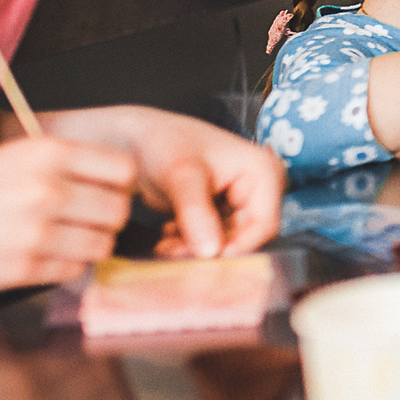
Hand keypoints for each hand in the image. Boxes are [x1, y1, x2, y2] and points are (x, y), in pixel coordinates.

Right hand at [0, 138, 139, 291]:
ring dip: (88, 247)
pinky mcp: (21, 270)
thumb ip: (59, 167)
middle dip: (107, 220)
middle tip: (84, 222)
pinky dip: (63, 268)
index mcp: (45, 153)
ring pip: (101, 246)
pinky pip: (72, 272)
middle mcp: (46, 189)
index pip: (123, 170)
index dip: (118, 185)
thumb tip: (109, 186)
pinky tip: (39, 258)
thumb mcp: (9, 156)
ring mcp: (35, 233)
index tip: (103, 192)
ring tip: (60, 242)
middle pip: (119, 212)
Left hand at [38, 106, 282, 257]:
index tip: (204, 260)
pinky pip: (213, 240)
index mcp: (264, 171)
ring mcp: (239, 202)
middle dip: (212, 250)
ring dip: (197, 250)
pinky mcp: (221, 213)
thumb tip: (212, 253)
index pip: (264, 224)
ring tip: (165, 245)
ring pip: (227, 242)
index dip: (239, 247)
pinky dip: (191, 244)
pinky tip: (167, 238)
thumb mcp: (180, 175)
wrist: (135, 139)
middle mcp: (259, 189)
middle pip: (246, 236)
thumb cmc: (162, 143)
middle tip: (174, 253)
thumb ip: (196, 211)